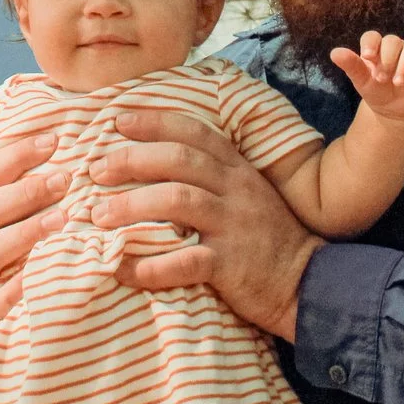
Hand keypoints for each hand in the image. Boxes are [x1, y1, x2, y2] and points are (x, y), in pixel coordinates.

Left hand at [91, 109, 321, 341]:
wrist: (308, 281)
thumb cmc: (265, 237)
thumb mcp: (244, 194)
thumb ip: (209, 177)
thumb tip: (152, 165)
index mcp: (236, 169)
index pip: (193, 132)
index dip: (154, 122)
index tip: (118, 121)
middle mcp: (235, 189)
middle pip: (179, 160)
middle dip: (132, 161)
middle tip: (96, 171)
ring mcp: (235, 225)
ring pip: (178, 201)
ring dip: (133, 206)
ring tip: (99, 217)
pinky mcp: (232, 265)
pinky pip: (185, 261)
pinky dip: (150, 267)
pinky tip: (122, 270)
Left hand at [330, 31, 403, 122]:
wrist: (393, 110)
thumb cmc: (376, 91)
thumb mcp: (361, 81)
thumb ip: (351, 66)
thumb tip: (334, 53)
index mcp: (376, 48)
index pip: (372, 36)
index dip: (370, 44)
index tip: (367, 57)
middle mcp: (395, 47)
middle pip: (393, 41)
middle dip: (387, 60)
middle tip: (381, 79)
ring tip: (398, 82)